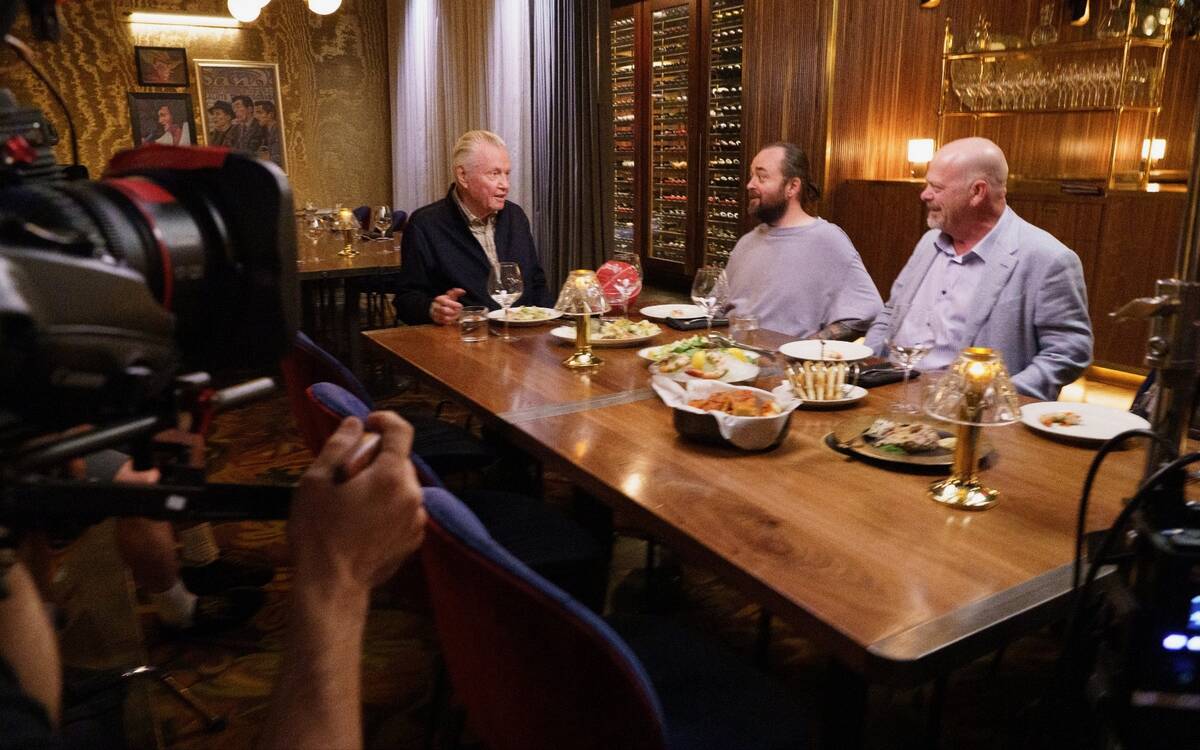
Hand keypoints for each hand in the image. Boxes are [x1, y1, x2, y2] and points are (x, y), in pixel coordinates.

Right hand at [290, 412, 425, 589]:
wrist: (331, 585)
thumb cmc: (319, 531)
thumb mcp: (317, 480)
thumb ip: (339, 445)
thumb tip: (354, 423)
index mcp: (391, 474)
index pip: (401, 431)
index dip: (384, 420)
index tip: (367, 425)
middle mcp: (412, 494)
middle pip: (400, 460)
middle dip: (376, 459)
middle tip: (345, 473)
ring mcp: (416, 519)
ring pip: (402, 486)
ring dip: (382, 484)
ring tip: (351, 502)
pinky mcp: (414, 540)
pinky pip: (403, 510)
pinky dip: (387, 507)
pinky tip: (362, 522)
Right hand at [429, 288, 465, 324]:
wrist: (436, 308)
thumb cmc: (445, 301)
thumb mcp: (450, 296)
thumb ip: (456, 292)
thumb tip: (463, 291)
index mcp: (439, 299)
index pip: (445, 302)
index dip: (454, 304)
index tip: (460, 306)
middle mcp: (435, 307)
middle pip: (444, 310)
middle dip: (453, 311)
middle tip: (458, 311)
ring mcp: (435, 314)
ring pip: (445, 318)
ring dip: (453, 317)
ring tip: (456, 315)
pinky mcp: (436, 320)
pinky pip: (444, 323)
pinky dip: (450, 321)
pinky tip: (453, 319)